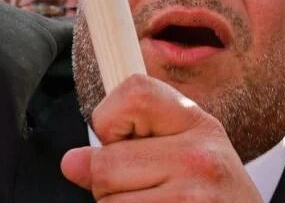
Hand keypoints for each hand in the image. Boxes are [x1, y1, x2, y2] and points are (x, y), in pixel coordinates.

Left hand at [60, 75, 261, 201]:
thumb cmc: (212, 193)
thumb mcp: (186, 153)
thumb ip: (129, 148)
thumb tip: (72, 162)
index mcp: (196, 122)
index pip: (133, 92)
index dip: (110, 118)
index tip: (122, 140)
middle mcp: (199, 156)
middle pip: (106, 164)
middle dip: (107, 183)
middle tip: (143, 189)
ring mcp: (193, 196)